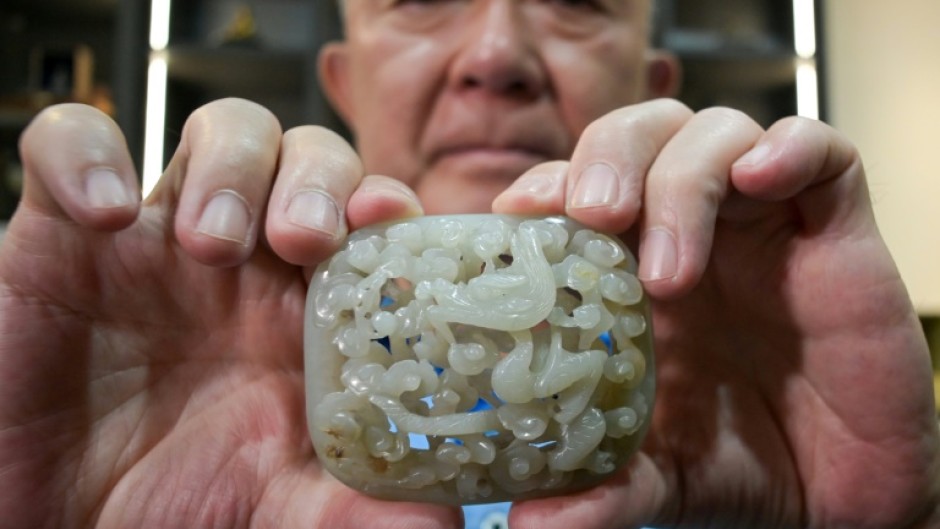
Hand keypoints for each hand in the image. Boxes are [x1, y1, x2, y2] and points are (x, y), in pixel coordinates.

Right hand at [0, 99, 460, 528]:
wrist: (61, 521)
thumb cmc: (174, 504)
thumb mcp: (277, 508)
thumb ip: (355, 509)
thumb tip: (443, 527)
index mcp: (307, 308)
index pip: (370, 215)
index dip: (387, 203)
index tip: (389, 219)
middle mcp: (248, 259)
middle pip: (310, 155)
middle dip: (316, 179)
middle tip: (302, 239)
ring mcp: (162, 234)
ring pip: (224, 131)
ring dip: (231, 166)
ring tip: (210, 242)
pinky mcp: (65, 228)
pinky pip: (74, 143)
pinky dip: (90, 155)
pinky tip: (107, 214)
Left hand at [495, 99, 939, 528]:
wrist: (845, 497)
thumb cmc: (744, 463)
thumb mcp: (658, 475)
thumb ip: (600, 491)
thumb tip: (525, 524)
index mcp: (633, 270)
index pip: (579, 186)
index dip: (546, 183)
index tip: (516, 214)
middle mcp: (693, 232)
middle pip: (640, 134)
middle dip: (609, 158)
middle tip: (592, 214)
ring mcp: (763, 222)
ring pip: (714, 133)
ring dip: (682, 180)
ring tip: (669, 269)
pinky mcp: (833, 228)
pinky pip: (820, 151)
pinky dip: (787, 149)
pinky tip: (759, 179)